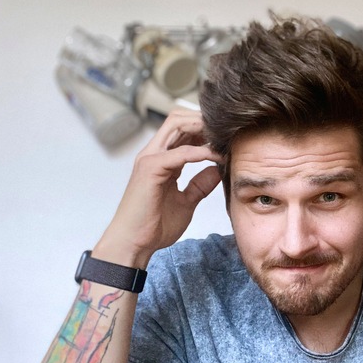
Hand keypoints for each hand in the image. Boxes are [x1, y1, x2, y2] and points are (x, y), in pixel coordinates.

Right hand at [95, 108, 222, 266]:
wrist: (134, 244)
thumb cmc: (154, 226)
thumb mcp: (186, 202)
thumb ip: (199, 185)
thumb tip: (217, 170)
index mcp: (162, 160)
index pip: (182, 129)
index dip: (205, 128)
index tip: (227, 138)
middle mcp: (154, 154)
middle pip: (179, 118)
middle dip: (205, 120)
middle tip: (228, 132)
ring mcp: (150, 159)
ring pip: (177, 125)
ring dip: (203, 129)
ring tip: (224, 139)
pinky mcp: (150, 169)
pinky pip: (180, 153)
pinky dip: (201, 152)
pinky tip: (217, 157)